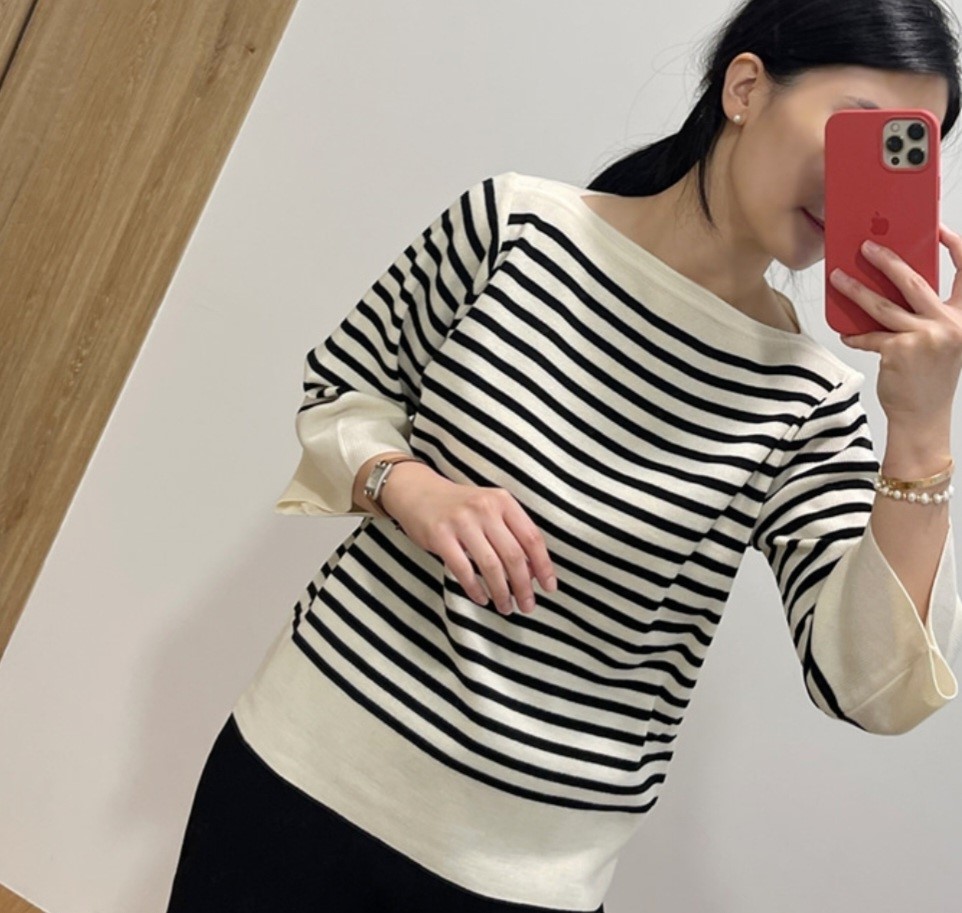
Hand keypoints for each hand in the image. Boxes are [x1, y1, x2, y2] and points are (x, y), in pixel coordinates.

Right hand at [381, 463, 558, 614]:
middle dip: (524, 586)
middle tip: (528, 606)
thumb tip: (534, 571)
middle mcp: (485, 508)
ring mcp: (461, 522)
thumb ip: (512, 533)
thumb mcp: (490, 510)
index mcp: (503, 501)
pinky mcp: (440, 536)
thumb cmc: (460, 507)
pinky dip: (475, 589)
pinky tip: (481, 598)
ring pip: (491, 566)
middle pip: (513, 555)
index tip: (549, 588)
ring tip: (506, 607)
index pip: (532, 537)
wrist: (418, 492)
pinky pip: (463, 570)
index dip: (543, 566)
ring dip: (501, 592)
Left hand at [828, 225, 961, 427]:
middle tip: (865, 247)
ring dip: (855, 289)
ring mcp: (925, 337)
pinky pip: (869, 335)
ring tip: (837, 278)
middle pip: (912, 281)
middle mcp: (950, 323)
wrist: (923, 416)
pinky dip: (855, 334)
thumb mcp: (942, 339)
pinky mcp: (899, 351)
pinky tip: (846, 333)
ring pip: (881, 305)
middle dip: (885, 259)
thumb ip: (929, 314)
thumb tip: (896, 284)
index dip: (954, 246)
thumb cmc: (930, 376)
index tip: (936, 230)